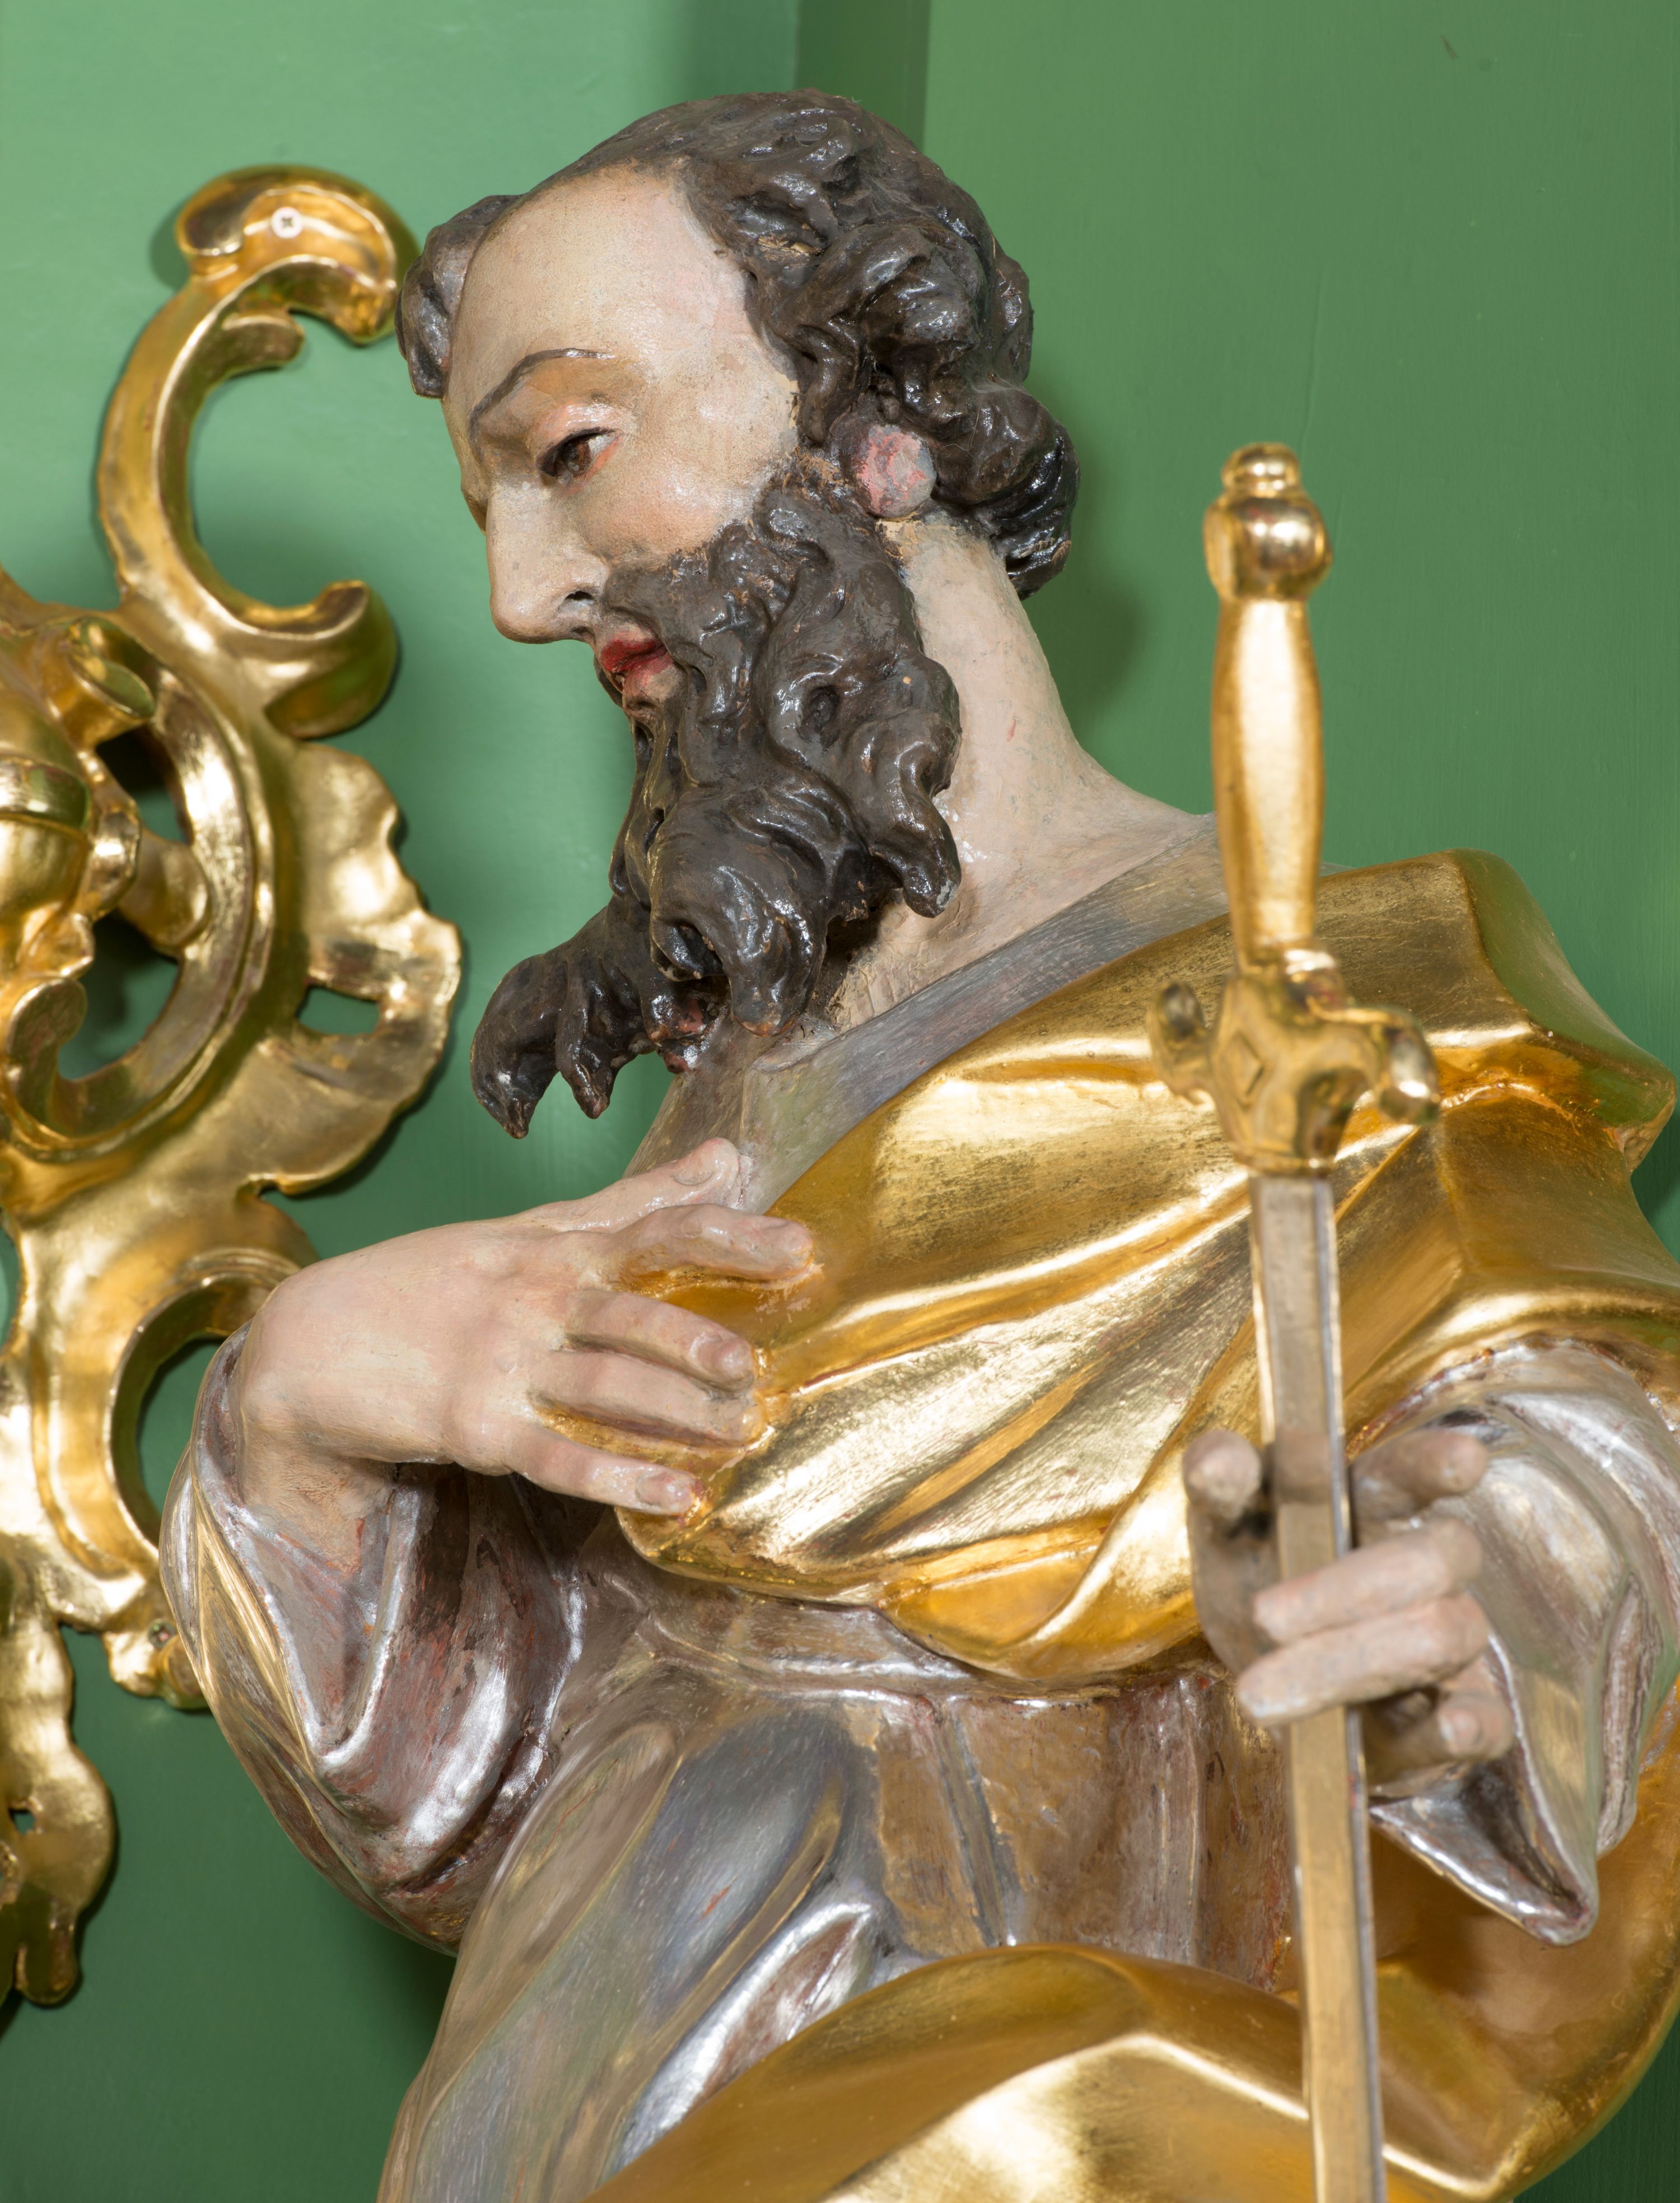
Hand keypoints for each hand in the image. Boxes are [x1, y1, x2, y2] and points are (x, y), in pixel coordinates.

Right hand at [233, 1138, 808, 1542]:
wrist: (307, 1338)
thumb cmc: (431, 1277)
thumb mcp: (528, 1227)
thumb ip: (635, 1199)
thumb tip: (727, 1156)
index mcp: (554, 1247)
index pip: (655, 1229)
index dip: (729, 1236)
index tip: (799, 1246)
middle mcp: (534, 1297)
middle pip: (631, 1311)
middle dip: (695, 1337)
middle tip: (755, 1365)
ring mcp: (503, 1363)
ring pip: (602, 1385)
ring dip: (672, 1410)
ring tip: (736, 1431)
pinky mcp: (476, 1427)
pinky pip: (558, 1456)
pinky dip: (616, 1478)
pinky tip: (671, 1497)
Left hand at [1183, 1425, 1513, 1789]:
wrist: (1265, 1673)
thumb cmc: (1256, 1575)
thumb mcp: (1224, 1525)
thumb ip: (1217, 1482)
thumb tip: (1217, 1463)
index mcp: (1370, 1501)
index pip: (1409, 1471)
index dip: (1435, 1463)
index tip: (1463, 1460)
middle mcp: (1426, 1566)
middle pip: (1430, 1559)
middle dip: (1346, 1590)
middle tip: (1263, 1618)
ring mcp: (1448, 1637)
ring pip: (1442, 1637)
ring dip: (1352, 1665)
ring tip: (1258, 1697)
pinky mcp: (1456, 1712)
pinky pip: (1488, 1718)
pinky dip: (1469, 1725)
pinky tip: (1450, 1731)